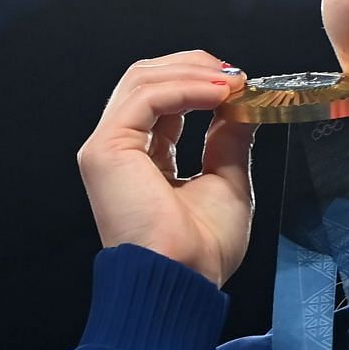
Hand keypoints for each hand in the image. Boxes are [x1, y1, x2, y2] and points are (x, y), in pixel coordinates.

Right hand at [74, 51, 256, 286]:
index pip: (164, 101)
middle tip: (237, 76)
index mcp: (142, 162)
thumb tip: (242, 104)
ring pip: (142, 79)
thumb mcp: (226, 182)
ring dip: (194, 73)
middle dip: (196, 68)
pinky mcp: (106, 150)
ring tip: (232, 83)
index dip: (201, 84)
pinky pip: (146, 97)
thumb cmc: (198, 252)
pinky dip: (186, 87)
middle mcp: (119, 151)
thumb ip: (228, 140)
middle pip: (147, 80)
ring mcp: (107, 149)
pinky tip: (218, 94)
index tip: (242, 86)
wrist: (181, 281)